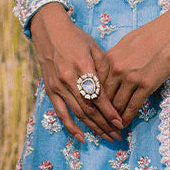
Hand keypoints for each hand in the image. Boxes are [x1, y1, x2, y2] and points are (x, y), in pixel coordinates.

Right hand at [29, 2, 125, 141]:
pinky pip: (61, 113)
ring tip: (106, 137)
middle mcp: (69, 79)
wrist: (50, 31)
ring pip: (78, 113)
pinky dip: (70, 127)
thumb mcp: (94, 48)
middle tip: (117, 135)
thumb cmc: (76, 38)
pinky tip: (81, 137)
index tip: (120, 123)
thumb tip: (113, 91)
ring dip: (93, 127)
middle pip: (89, 108)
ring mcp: (58, 86)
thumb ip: (104, 68)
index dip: (110, 112)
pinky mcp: (50, 90)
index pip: (98, 96)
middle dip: (104, 124)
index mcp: (83, 66)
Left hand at [98, 4, 169, 128]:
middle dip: (102, 112)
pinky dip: (127, 118)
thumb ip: (114, 60)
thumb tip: (108, 74)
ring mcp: (131, 78)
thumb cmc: (149, 35)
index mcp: (109, 58)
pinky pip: (133, 106)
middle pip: (105, 97)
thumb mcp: (124, 44)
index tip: (95, 108)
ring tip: (112, 127)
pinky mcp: (146, 85)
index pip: (96, 84)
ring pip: (117, 104)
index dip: (95, 99)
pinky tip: (124, 124)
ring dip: (114, 118)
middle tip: (101, 122)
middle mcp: (117, 70)